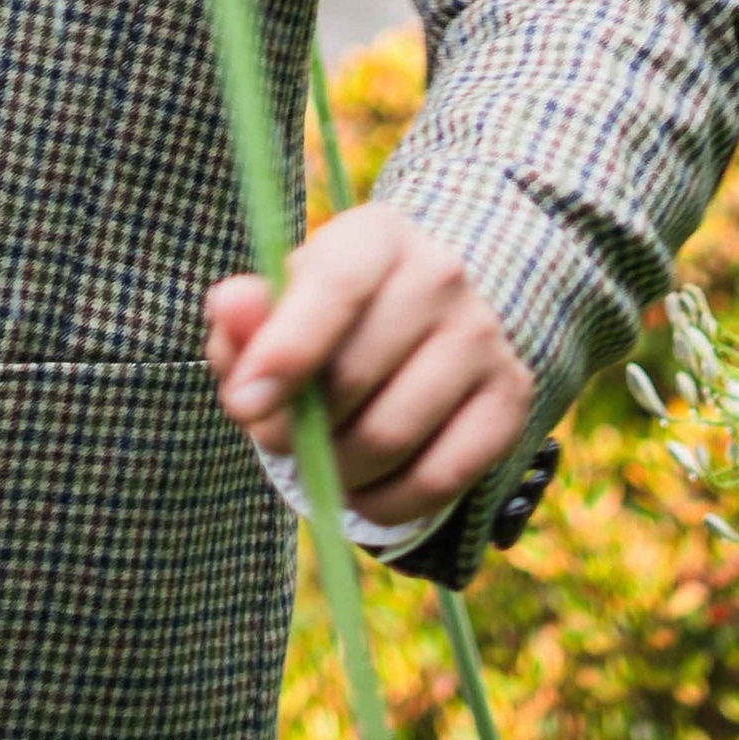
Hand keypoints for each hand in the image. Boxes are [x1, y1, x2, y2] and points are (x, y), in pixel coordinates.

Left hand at [203, 209, 534, 533]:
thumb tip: (228, 306)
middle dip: (297, 427)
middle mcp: (441, 273)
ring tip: (320, 461)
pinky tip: (364, 489)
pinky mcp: (509, 398)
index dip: (286, 349)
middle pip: (354, 376)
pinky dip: (386, 504)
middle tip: (274, 439)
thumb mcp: (280, 307)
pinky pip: (440, 480)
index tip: (243, 402)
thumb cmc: (328, 320)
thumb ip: (244, 314)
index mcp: (377, 235)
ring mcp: (484, 335)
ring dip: (338, 470)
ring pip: (392, 436)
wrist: (421, 327)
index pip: (337, 286)